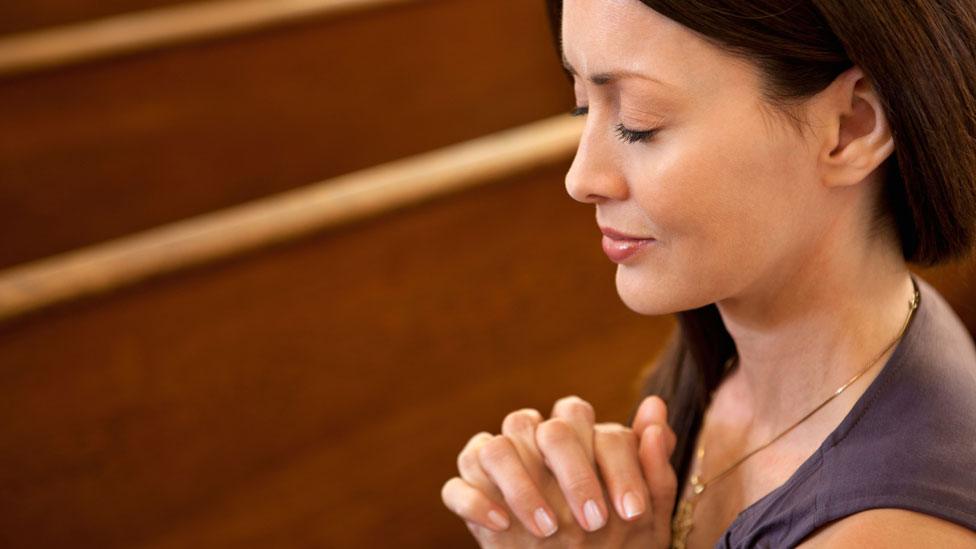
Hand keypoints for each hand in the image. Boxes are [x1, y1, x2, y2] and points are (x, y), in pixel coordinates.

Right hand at [441, 395, 677, 547]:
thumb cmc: (614, 542)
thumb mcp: (644, 516)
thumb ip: (654, 465)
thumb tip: (656, 406)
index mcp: (575, 432)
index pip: (588, 421)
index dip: (614, 466)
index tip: (631, 512)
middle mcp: (532, 439)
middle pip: (546, 428)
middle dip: (573, 475)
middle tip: (593, 524)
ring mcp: (495, 465)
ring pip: (495, 448)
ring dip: (521, 487)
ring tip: (547, 529)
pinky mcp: (467, 494)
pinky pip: (456, 486)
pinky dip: (476, 502)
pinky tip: (501, 526)